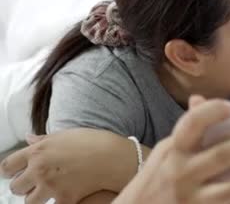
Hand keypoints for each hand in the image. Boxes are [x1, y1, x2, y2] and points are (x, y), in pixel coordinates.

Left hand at [1, 128, 132, 203]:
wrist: (116, 158)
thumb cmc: (95, 142)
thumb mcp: (66, 135)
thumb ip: (44, 140)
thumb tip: (29, 138)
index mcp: (38, 151)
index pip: (7, 166)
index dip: (10, 170)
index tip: (15, 172)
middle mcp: (40, 170)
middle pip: (15, 186)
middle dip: (24, 185)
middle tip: (36, 182)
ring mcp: (51, 186)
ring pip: (29, 201)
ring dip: (37, 197)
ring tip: (49, 190)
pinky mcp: (64, 200)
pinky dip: (58, 202)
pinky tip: (67, 194)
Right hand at [113, 95, 229, 203]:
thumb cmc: (156, 178)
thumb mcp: (166, 151)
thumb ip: (187, 130)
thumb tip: (199, 100)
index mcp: (175, 149)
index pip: (192, 124)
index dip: (212, 112)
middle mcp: (181, 172)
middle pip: (221, 156)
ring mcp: (189, 197)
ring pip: (227, 189)